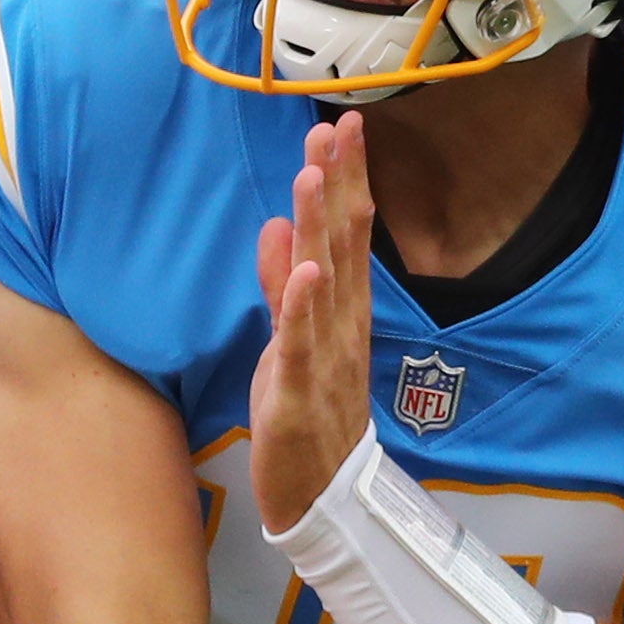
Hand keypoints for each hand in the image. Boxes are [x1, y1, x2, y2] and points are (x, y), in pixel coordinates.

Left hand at [250, 116, 375, 532]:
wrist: (322, 497)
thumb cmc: (308, 414)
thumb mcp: (290, 338)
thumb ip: (280, 283)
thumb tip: (276, 226)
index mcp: (342, 311)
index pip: (347, 234)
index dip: (345, 180)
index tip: (343, 126)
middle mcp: (341, 326)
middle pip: (340, 245)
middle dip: (337, 185)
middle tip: (335, 127)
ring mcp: (324, 358)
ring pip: (322, 283)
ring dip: (318, 228)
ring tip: (313, 176)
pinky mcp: (298, 394)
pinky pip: (301, 345)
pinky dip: (302, 306)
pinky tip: (307, 269)